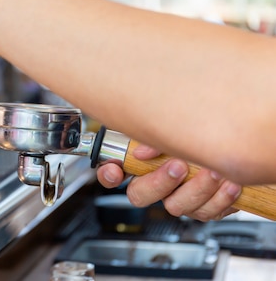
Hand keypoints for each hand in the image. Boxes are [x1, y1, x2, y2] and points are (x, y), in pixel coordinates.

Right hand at [96, 145, 241, 221]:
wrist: (234, 149)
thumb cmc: (198, 136)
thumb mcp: (173, 130)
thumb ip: (154, 138)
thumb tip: (143, 150)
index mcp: (141, 167)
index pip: (112, 174)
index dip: (109, 174)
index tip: (115, 169)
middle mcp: (156, 186)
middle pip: (140, 196)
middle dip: (161, 181)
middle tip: (178, 166)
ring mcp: (179, 200)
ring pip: (177, 207)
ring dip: (197, 189)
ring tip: (214, 172)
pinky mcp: (204, 209)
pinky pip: (208, 213)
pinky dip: (221, 199)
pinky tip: (230, 183)